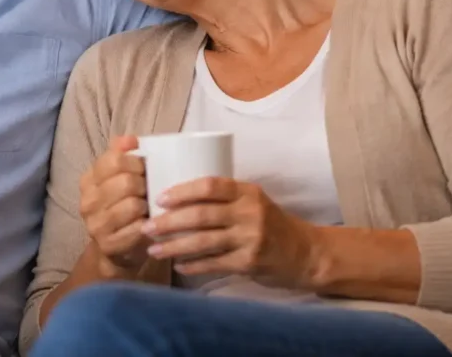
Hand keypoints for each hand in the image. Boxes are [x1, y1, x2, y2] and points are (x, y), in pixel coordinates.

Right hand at [79, 136, 151, 275]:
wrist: (117, 250)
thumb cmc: (124, 207)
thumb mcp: (120, 178)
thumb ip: (122, 155)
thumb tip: (130, 138)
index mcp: (89, 179)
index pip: (114, 159)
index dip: (136, 162)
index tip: (145, 168)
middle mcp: (87, 201)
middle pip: (126, 182)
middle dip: (145, 184)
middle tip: (150, 190)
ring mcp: (95, 225)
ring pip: (133, 205)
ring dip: (148, 206)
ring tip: (150, 208)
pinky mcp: (108, 245)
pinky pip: (137, 229)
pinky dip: (148, 225)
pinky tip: (149, 224)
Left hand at [144, 177, 317, 285]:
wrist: (304, 252)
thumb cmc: (270, 223)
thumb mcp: (252, 201)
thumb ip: (224, 197)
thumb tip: (177, 196)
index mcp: (247, 192)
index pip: (210, 186)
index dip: (182, 191)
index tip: (159, 198)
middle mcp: (250, 213)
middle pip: (201, 215)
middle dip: (169, 222)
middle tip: (147, 226)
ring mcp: (250, 239)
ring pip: (203, 241)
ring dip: (175, 246)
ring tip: (154, 249)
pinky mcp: (250, 262)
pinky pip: (214, 263)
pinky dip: (193, 265)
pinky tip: (178, 266)